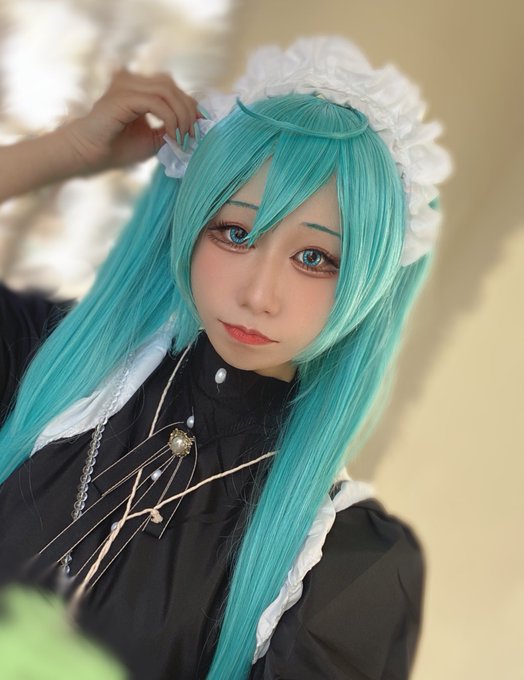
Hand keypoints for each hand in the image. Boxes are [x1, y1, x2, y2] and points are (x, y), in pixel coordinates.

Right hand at [62, 67, 203, 174]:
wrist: (90, 155)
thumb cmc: (118, 148)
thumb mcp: (153, 139)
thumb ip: (172, 128)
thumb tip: (195, 126)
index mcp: (138, 87)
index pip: (172, 88)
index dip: (190, 106)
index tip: (198, 129)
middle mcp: (131, 80)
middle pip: (173, 86)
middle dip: (189, 112)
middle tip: (192, 136)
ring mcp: (126, 85)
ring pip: (168, 91)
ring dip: (181, 116)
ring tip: (183, 137)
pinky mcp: (123, 96)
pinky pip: (157, 103)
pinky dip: (170, 120)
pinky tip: (172, 135)